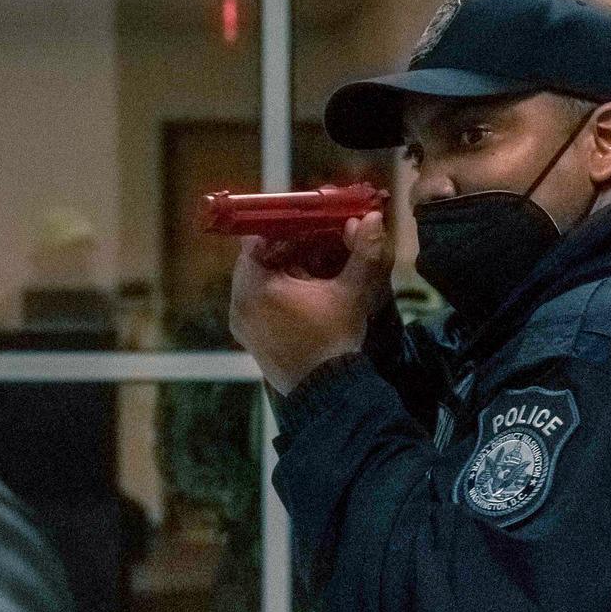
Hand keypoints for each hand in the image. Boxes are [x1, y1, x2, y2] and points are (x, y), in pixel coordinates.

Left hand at [230, 211, 391, 395]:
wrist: (328, 394)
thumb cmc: (334, 339)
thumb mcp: (351, 292)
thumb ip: (362, 251)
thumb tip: (372, 217)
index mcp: (254, 286)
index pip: (259, 238)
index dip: (286, 227)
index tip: (311, 225)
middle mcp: (239, 303)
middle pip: (259, 259)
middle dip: (289, 248)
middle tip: (317, 244)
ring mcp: (242, 323)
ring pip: (259, 280)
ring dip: (285, 270)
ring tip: (316, 271)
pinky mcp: (250, 338)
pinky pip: (259, 302)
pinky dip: (279, 292)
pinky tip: (307, 296)